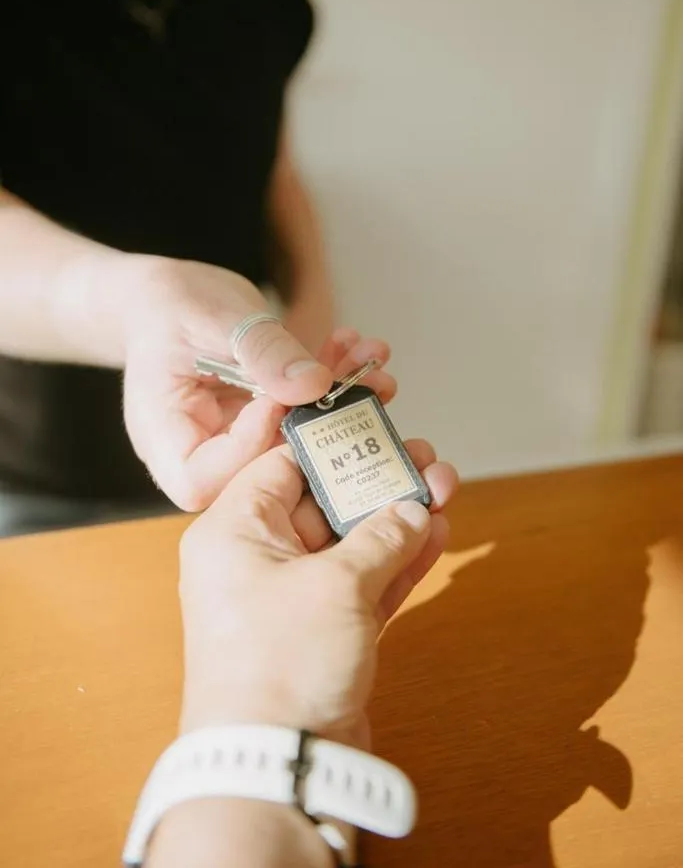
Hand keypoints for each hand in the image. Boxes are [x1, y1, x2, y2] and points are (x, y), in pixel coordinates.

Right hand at [121, 258, 394, 510]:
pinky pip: (301, 414)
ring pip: (294, 442)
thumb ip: (262, 352)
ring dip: (340, 403)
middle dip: (319, 430)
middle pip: (259, 470)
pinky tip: (357, 350)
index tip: (278, 403)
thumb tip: (314, 386)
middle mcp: (200, 449)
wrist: (166, 295)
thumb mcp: (212, 319)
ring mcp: (235, 439)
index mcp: (163, 436)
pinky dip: (332, 383)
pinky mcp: (263, 423)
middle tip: (369, 386)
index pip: (201, 480)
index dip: (248, 452)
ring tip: (371, 362)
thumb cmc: (169, 305)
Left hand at [178, 439, 457, 748]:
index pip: (281, 465)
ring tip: (444, 487)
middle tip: (424, 457)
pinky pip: (364, 583)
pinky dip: (397, 561)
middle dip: (376, 480)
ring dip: (397, 519)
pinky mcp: (323, 633)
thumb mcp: (335, 584)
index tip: (369, 420)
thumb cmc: (281, 664)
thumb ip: (379, 538)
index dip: (329, 441)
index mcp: (233, 532)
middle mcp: (257, 560)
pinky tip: (434, 532)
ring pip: (351, 542)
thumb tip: (411, 510)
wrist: (278, 763)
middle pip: (323, 502)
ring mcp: (292, 599)